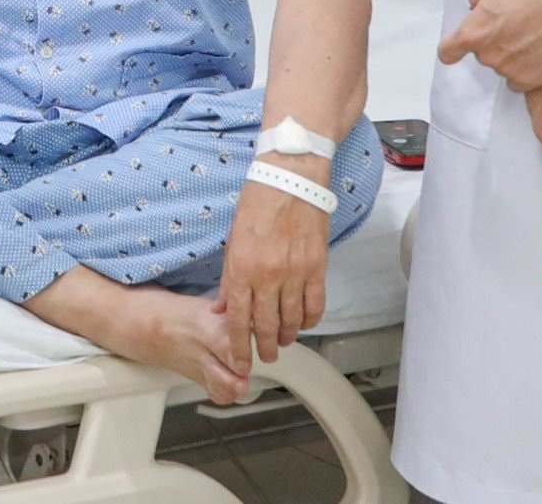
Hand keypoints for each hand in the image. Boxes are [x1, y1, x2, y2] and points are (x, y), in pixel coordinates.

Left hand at [215, 164, 332, 363]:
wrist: (290, 178)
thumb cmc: (257, 203)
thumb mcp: (233, 239)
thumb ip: (229, 277)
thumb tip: (223, 308)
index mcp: (242, 267)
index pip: (239, 319)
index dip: (239, 346)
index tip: (241, 363)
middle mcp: (268, 275)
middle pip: (266, 325)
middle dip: (265, 347)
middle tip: (266, 356)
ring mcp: (295, 273)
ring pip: (293, 320)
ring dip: (288, 336)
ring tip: (284, 340)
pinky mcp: (318, 267)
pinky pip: (315, 305)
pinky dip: (310, 320)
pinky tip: (304, 322)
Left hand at [439, 0, 541, 91]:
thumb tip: (475, 6)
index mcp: (474, 32)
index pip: (448, 52)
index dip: (451, 49)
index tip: (457, 47)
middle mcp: (489, 56)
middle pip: (482, 54)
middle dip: (492, 41)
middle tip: (513, 24)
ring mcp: (512, 70)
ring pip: (502, 66)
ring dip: (510, 56)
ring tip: (531, 36)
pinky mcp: (534, 80)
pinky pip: (520, 80)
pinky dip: (525, 69)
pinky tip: (537, 52)